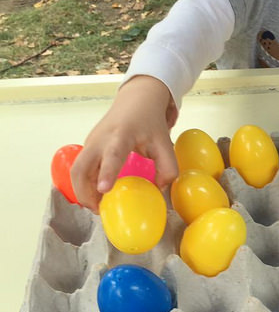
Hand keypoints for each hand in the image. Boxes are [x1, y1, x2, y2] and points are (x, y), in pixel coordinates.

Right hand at [70, 75, 178, 212]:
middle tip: (98, 210)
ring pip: (77, 170)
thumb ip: (168, 168)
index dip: (107, 172)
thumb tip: (159, 190)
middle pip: (81, 168)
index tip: (104, 189)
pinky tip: (96, 195)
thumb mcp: (165, 143)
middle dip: (85, 192)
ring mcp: (91, 142)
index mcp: (122, 135)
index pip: (113, 155)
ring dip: (83, 191)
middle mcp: (101, 139)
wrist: (136, 101)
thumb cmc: (150, 123)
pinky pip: (80, 168)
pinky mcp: (88, 147)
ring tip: (97, 207)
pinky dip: (84, 184)